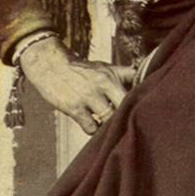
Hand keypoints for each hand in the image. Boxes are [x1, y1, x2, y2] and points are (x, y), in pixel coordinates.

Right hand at [17, 35, 133, 135]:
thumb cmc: (81, 69)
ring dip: (109, 125)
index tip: (135, 112)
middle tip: (123, 122)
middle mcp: (101, 86)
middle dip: (124, 117)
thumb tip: (144, 77)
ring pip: (108, 121)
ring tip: (107, 124)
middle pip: (122, 110)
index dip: (135, 106)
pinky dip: (94, 130)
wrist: (50, 65)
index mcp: (110, 77)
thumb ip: (124, 73)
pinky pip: (91, 128)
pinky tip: (93, 125)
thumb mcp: (104, 67)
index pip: (131, 95)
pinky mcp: (74, 108)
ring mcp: (87, 98)